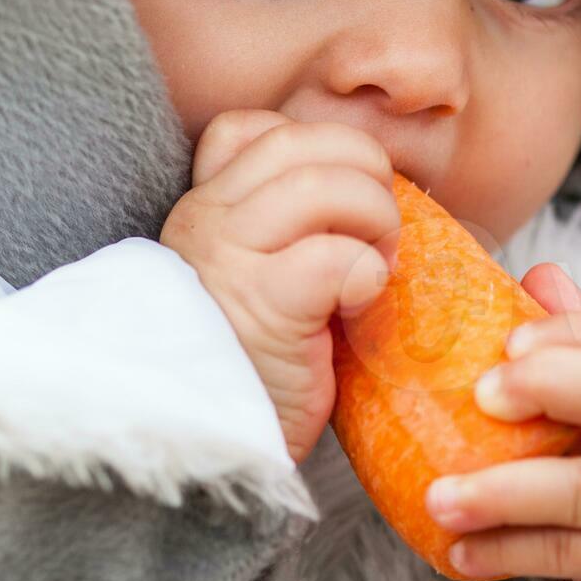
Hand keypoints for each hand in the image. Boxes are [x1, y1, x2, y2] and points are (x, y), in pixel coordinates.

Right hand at [160, 110, 401, 465]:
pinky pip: (338, 256)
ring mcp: (230, 259)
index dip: (313, 148)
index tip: (337, 203)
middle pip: (303, 141)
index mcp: (202, 211)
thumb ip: (287, 231)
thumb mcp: (254, 280)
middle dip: (365, 173)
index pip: (249, 129)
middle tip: (378, 234)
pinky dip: (369, 274)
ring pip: (325, 184)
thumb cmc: (248, 370)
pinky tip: (359, 309)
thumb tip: (371, 194)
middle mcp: (206, 222)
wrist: (211, 452)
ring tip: (376, 266)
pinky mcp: (265, 306)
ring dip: (375, 219)